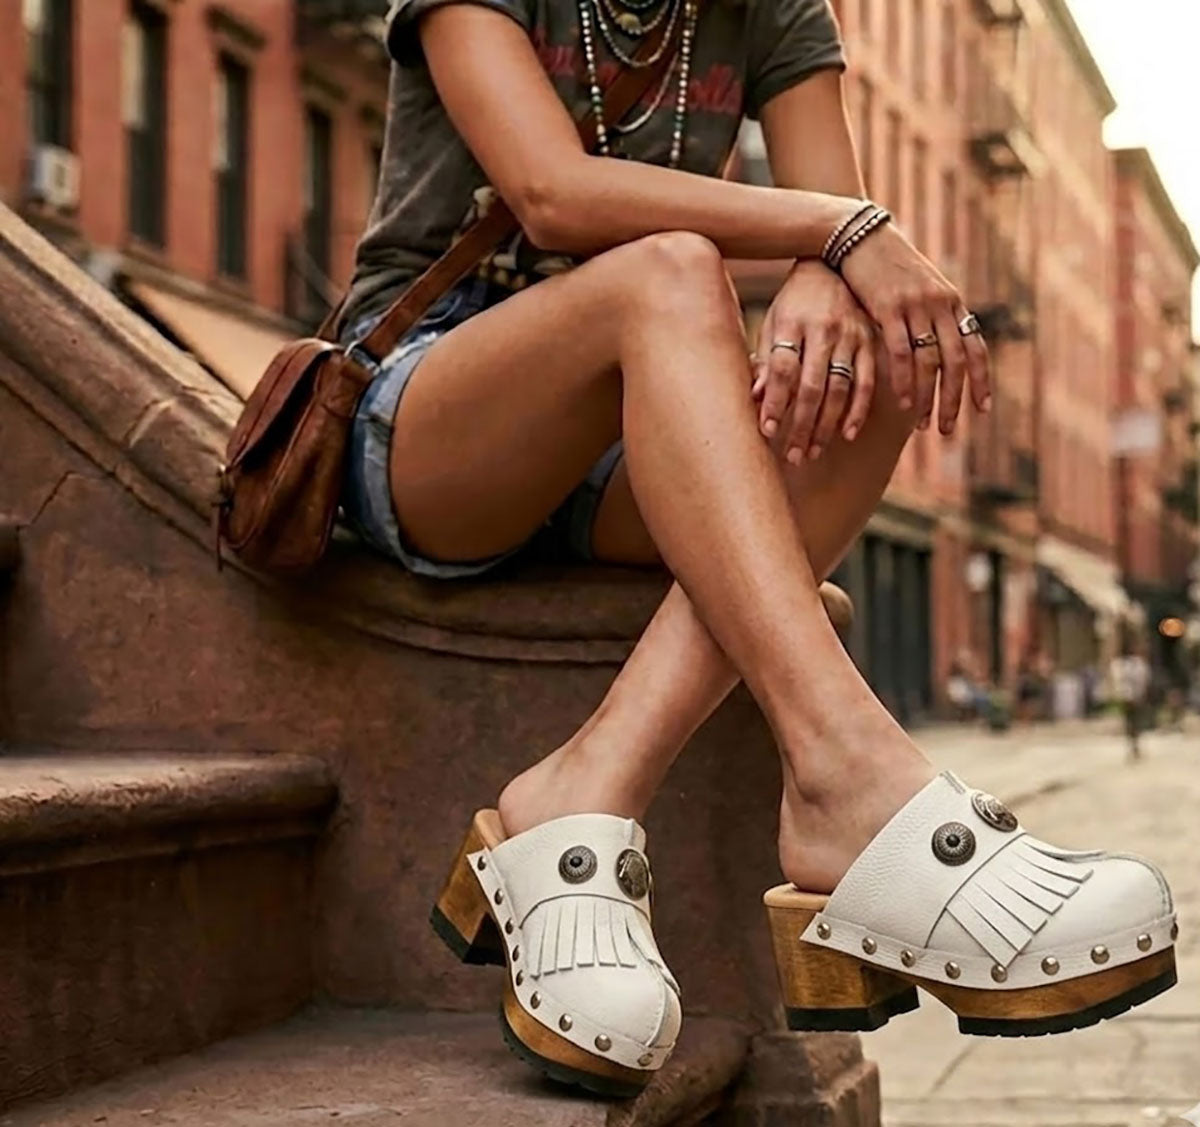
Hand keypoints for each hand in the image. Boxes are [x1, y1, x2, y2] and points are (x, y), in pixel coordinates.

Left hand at [752, 260, 876, 462]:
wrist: (834, 265)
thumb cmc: (793, 303)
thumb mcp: (774, 323)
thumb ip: (766, 359)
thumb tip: (755, 398)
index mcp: (791, 322)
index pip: (782, 368)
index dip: (775, 402)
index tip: (766, 431)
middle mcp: (823, 330)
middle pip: (811, 386)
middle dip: (800, 425)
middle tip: (791, 456)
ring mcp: (850, 336)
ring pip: (839, 389)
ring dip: (826, 426)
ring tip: (811, 452)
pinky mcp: (871, 342)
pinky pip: (868, 382)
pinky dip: (859, 411)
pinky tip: (847, 434)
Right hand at [839, 223, 990, 434]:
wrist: (858, 235)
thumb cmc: (884, 265)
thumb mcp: (918, 287)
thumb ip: (930, 314)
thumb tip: (937, 344)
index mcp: (951, 301)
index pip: (975, 347)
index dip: (981, 380)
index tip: (982, 410)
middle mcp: (940, 304)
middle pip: (956, 361)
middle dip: (955, 399)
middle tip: (949, 429)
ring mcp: (916, 306)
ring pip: (932, 362)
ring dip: (930, 398)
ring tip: (925, 424)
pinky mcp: (889, 308)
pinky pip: (902, 352)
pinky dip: (905, 382)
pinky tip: (904, 404)